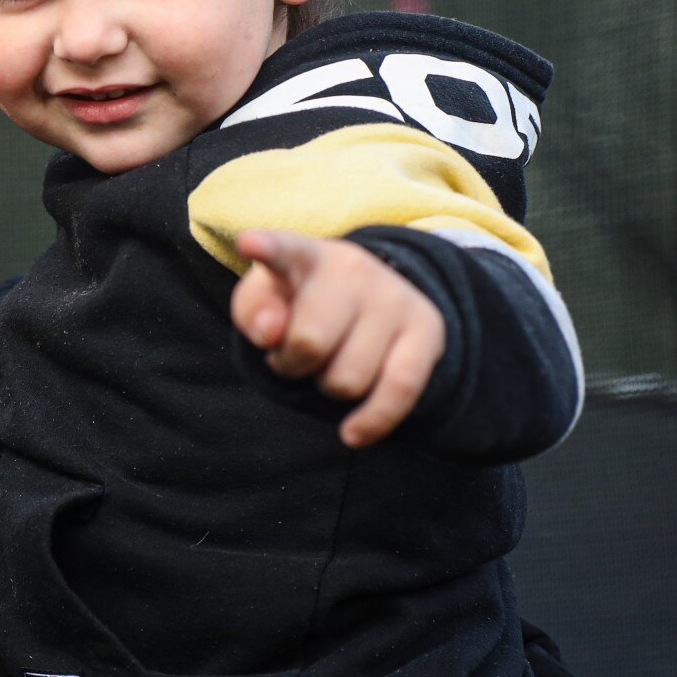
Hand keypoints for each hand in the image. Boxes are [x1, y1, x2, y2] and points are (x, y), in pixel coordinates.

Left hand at [230, 229, 445, 448]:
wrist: (366, 300)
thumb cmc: (301, 305)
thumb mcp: (267, 302)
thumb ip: (254, 313)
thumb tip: (270, 332)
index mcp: (304, 256)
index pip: (283, 251)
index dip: (267, 249)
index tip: (250, 242)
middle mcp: (353, 269)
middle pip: (310, 342)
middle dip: (293, 364)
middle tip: (295, 355)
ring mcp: (394, 298)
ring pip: (349, 380)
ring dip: (329, 386)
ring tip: (330, 362)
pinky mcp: (426, 329)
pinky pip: (400, 390)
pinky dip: (373, 420)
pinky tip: (352, 433)